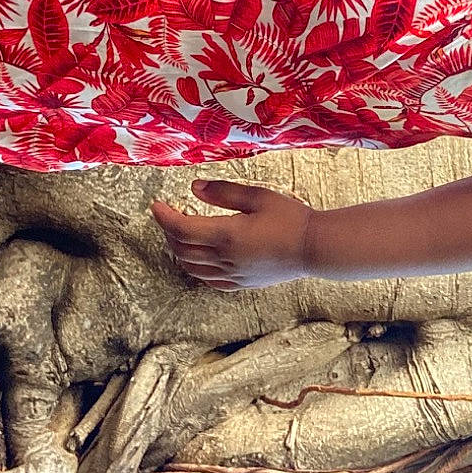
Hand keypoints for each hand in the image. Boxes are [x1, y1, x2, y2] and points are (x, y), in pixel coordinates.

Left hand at [151, 179, 315, 288]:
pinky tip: (200, 256)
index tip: (157, 204)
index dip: (164, 216)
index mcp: (226, 236)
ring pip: (191, 267)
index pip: (181, 229)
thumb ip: (223, 192)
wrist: (314, 248)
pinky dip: (195, 267)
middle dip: (169, 231)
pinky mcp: (241, 284)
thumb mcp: (257, 197)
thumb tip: (194, 188)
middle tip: (170, 214)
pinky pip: (208, 279)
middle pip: (181, 249)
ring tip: (182, 233)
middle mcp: (225, 259)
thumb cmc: (290, 219)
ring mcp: (232, 275)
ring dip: (180, 250)